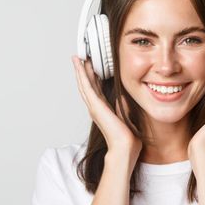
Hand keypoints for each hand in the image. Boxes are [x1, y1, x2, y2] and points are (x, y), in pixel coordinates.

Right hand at [71, 55, 141, 169]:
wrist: (125, 147)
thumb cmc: (127, 137)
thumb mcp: (127, 116)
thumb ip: (123, 105)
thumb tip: (123, 97)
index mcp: (103, 109)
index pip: (96, 90)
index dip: (92, 78)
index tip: (91, 67)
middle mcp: (96, 107)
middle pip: (87, 85)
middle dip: (84, 71)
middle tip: (80, 58)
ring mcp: (94, 106)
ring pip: (84, 84)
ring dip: (80, 70)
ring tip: (77, 58)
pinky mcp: (95, 105)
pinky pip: (86, 86)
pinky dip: (82, 74)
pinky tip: (80, 65)